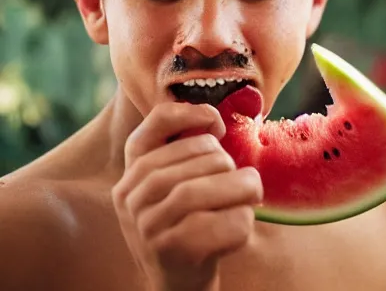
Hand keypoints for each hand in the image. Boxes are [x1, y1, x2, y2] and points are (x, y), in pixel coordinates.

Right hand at [112, 102, 262, 290]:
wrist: (179, 281)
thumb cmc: (190, 222)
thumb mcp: (179, 183)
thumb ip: (190, 153)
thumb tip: (216, 119)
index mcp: (134, 169)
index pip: (158, 121)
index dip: (193, 113)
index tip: (218, 126)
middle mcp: (132, 194)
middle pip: (196, 154)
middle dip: (229, 164)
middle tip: (242, 182)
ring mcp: (146, 224)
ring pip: (200, 190)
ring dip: (240, 189)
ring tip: (250, 197)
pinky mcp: (168, 251)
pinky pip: (214, 225)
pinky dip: (240, 220)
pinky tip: (243, 223)